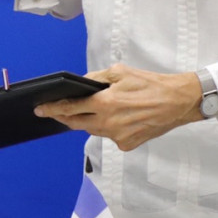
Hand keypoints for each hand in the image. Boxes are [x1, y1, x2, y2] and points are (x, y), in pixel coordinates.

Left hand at [35, 64, 203, 151]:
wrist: (177, 102)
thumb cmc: (150, 84)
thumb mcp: (120, 72)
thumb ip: (97, 79)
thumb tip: (81, 84)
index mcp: (105, 103)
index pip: (70, 108)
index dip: (53, 108)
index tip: (40, 109)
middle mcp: (108, 123)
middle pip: (77, 123)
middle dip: (64, 117)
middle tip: (55, 113)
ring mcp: (118, 136)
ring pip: (94, 130)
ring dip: (88, 121)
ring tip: (89, 111)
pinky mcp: (127, 144)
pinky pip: (110, 136)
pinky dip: (108, 127)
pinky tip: (117, 118)